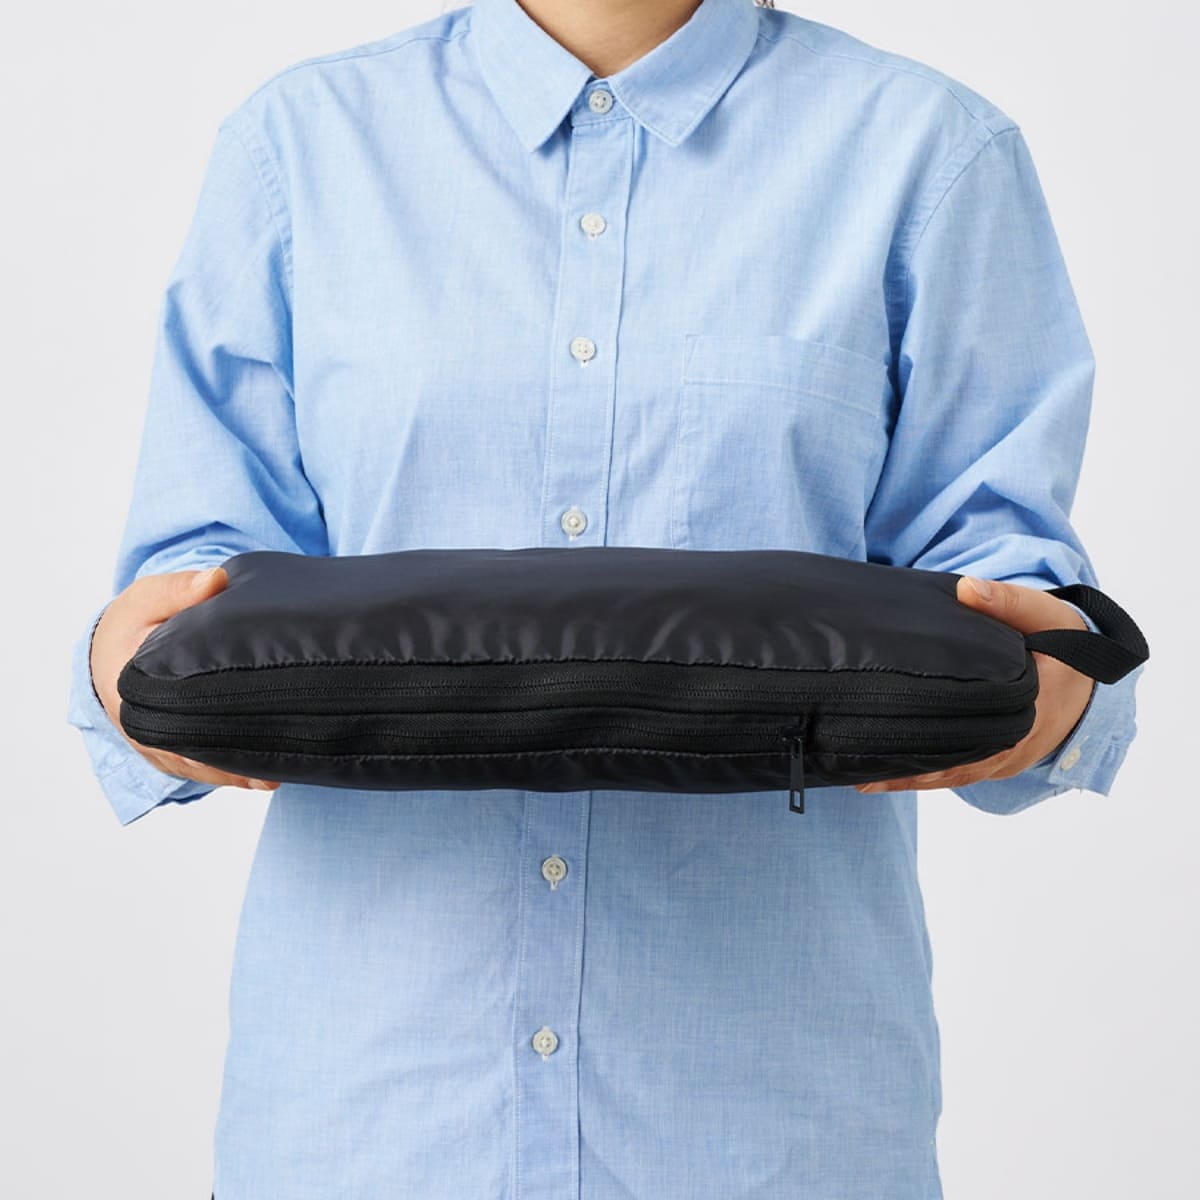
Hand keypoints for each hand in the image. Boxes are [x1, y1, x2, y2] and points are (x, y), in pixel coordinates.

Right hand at [90, 565, 280, 792]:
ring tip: (273, 777)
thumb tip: (216, 581)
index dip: (204, 725)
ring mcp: (152, 742)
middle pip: (184, 748)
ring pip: (193, 764)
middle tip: (272, 768)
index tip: (243, 729)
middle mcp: (138, 722)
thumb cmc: (137, 620)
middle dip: (226, 758)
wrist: (114, 646)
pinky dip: (227, 772)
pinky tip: (262, 777)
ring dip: (230, 771)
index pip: (168, 709)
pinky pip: (198, 766)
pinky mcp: (167, 750)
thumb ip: (182, 588)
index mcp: (129, 683)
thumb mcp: (152, 596)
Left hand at [854, 575, 1094, 793]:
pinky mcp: (999, 760)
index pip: (979, 738)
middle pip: (957, 767)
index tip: (893, 749)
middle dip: (910, 772)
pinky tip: (888, 774)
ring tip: (863, 780)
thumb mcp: (1045, 614)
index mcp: (1033, 712)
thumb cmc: (1066, 643)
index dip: (937, 749)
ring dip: (911, 778)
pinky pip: (960, 773)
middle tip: (860, 774)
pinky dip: (925, 775)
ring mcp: (1009, 759)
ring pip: (955, 775)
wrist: (1092, 675)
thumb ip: (1007, 600)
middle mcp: (1019, 746)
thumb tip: (966, 590)